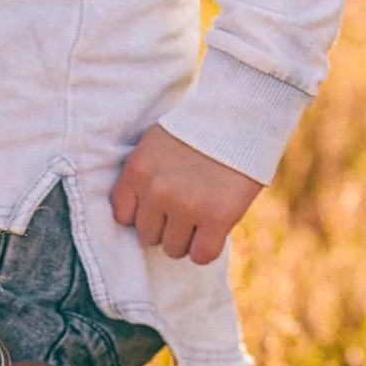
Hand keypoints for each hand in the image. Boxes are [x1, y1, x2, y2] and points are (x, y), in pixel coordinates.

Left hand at [111, 125, 261, 264]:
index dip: (144, 214)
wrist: (241, 109)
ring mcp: (186, 206)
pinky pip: (201, 255)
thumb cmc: (199, 127)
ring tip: (202, 214)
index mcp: (137, 170)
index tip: (160, 205)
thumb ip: (146, 178)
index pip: (123, 216)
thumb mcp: (158, 143)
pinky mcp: (216, 217)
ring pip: (173, 249)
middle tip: (187, 207)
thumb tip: (144, 219)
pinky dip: (207, 248)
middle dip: (166, 226)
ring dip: (188, 238)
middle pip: (148, 236)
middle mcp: (157, 191)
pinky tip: (215, 230)